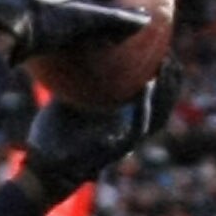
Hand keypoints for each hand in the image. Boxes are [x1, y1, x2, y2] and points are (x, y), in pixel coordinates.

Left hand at [17, 60, 180, 206]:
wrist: (43, 167)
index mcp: (122, 118)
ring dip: (166, 90)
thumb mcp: (70, 101)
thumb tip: (75, 49)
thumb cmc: (53, 135)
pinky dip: (144, 107)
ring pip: (158, 114)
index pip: (154, 94)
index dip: (163, 74)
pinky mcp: (119, 150)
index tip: (162, 50)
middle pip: (163, 103)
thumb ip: (80, 82)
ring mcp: (126, 140)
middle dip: (172, 79)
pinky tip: (146, 87)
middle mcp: (129, 129)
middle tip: (170, 55)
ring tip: (166, 66)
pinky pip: (138, 127)